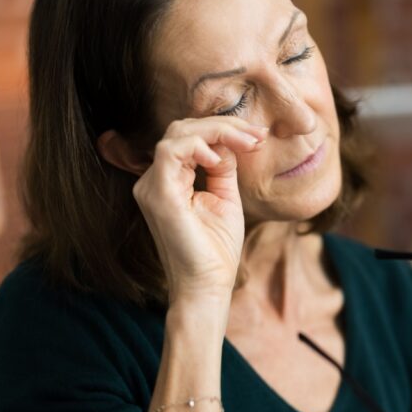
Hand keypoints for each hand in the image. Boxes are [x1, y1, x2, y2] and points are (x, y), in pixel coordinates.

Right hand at [132, 117, 268, 302]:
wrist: (208, 286)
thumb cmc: (216, 250)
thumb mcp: (225, 198)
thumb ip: (223, 167)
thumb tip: (230, 141)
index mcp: (169, 180)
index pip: (190, 137)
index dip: (224, 129)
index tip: (258, 136)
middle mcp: (154, 181)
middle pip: (183, 129)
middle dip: (225, 125)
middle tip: (258, 135)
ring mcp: (152, 187)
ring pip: (178, 134)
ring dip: (218, 131)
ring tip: (248, 143)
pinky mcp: (158, 195)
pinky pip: (171, 152)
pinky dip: (199, 146)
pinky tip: (221, 159)